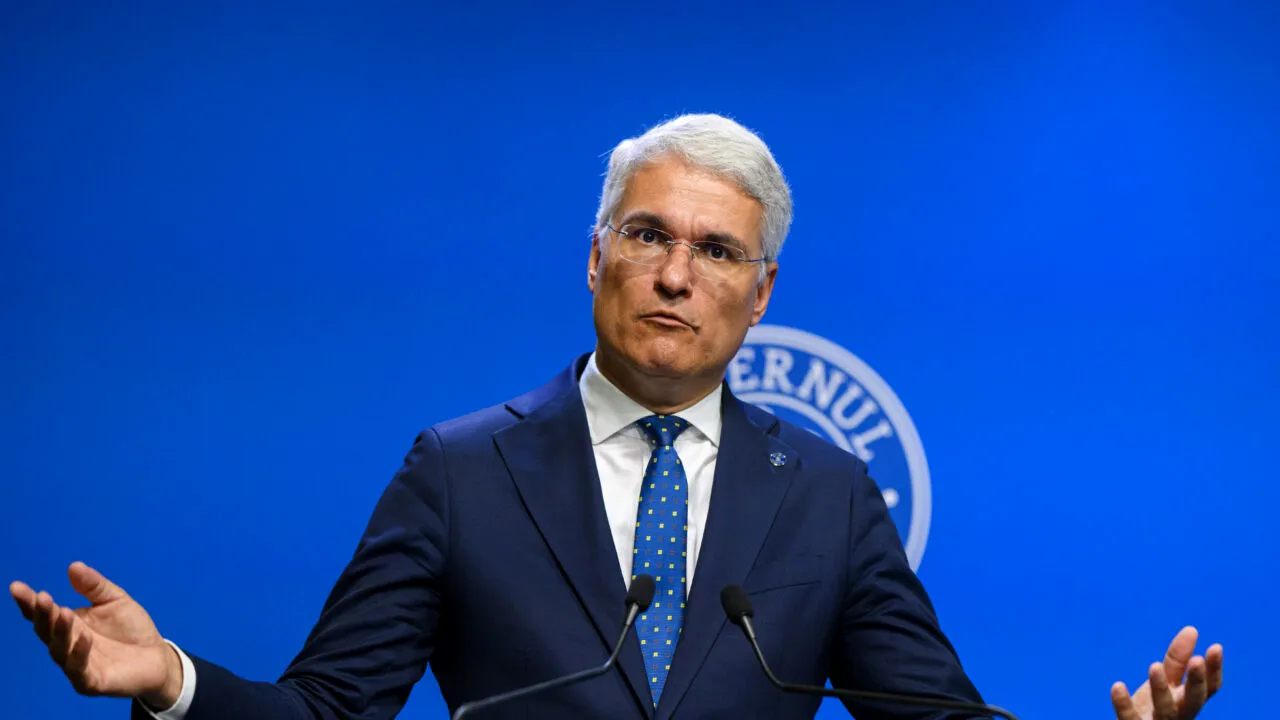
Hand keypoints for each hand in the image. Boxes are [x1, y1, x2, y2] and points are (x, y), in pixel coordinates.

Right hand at [10, 562, 182, 708]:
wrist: (157, 657)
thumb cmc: (131, 629)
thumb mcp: (115, 600)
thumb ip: (94, 586)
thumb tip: (73, 566)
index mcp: (70, 624)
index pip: (44, 613)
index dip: (29, 602)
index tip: (17, 587)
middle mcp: (67, 645)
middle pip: (46, 631)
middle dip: (42, 614)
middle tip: (42, 597)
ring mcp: (76, 665)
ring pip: (59, 650)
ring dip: (60, 631)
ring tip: (64, 612)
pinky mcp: (91, 681)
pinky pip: (79, 669)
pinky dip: (79, 654)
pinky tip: (84, 637)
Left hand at [1111, 626, 1223, 719]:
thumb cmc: (1154, 708)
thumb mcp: (1167, 683)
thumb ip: (1178, 660)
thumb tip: (1192, 629)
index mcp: (1187, 702)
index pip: (1208, 689)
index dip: (1213, 670)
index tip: (1215, 647)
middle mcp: (1179, 715)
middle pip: (1193, 701)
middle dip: (1196, 681)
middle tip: (1197, 660)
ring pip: (1164, 710)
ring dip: (1160, 689)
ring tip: (1154, 665)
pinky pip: (1130, 719)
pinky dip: (1124, 704)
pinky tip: (1118, 686)